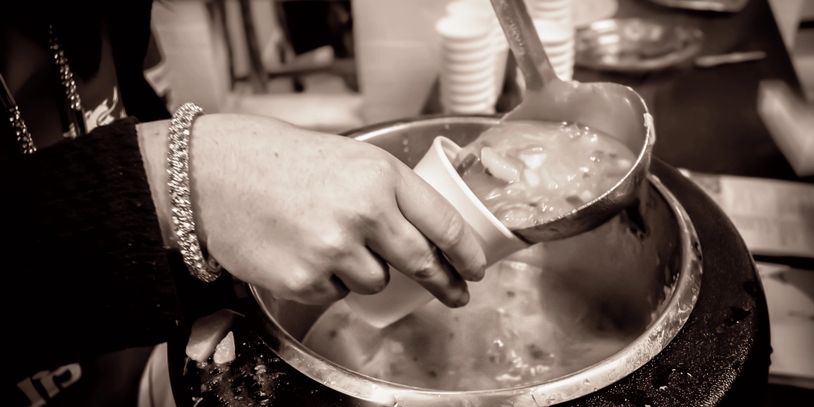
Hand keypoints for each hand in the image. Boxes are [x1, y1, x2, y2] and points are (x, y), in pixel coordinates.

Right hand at [138, 114, 485, 306]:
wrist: (213, 174)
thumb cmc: (276, 160)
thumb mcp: (347, 157)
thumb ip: (388, 192)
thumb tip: (426, 231)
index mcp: (380, 176)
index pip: (445, 222)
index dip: (467, 252)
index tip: (476, 267)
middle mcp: (364, 213)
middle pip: (422, 263)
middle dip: (443, 283)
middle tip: (453, 293)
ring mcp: (334, 250)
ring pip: (375, 282)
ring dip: (363, 271)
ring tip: (325, 240)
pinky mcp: (305, 279)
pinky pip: (334, 293)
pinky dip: (324, 280)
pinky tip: (300, 251)